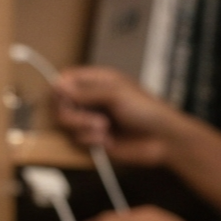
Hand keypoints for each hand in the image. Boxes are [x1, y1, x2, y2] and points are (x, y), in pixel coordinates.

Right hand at [53, 66, 192, 167]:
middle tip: (96, 121)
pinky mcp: (94, 140)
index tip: (64, 98)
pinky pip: (78, 140)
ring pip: (67, 125)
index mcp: (97, 81)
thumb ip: (85, 91)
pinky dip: (92, 141)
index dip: (60, 89)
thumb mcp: (115, 94)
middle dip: (73, 116)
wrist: (162, 139)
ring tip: (106, 130)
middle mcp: (91, 99)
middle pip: (60, 104)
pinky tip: (109, 141)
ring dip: (85, 129)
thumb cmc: (145, 110)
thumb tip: (57, 85)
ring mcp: (91, 120)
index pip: (65, 79)